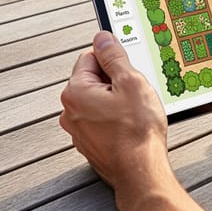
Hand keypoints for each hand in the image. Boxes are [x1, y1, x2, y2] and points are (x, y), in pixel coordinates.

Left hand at [59, 31, 168, 188]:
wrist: (141, 171)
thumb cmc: (136, 132)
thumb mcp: (131, 81)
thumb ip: (114, 56)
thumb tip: (103, 38)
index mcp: (75, 92)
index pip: (89, 57)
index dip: (112, 60)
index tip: (127, 67)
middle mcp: (70, 111)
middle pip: (93, 80)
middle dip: (114, 81)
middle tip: (134, 92)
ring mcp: (78, 130)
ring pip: (98, 101)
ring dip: (115, 101)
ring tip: (134, 112)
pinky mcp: (90, 144)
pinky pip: (101, 121)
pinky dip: (114, 119)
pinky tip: (130, 126)